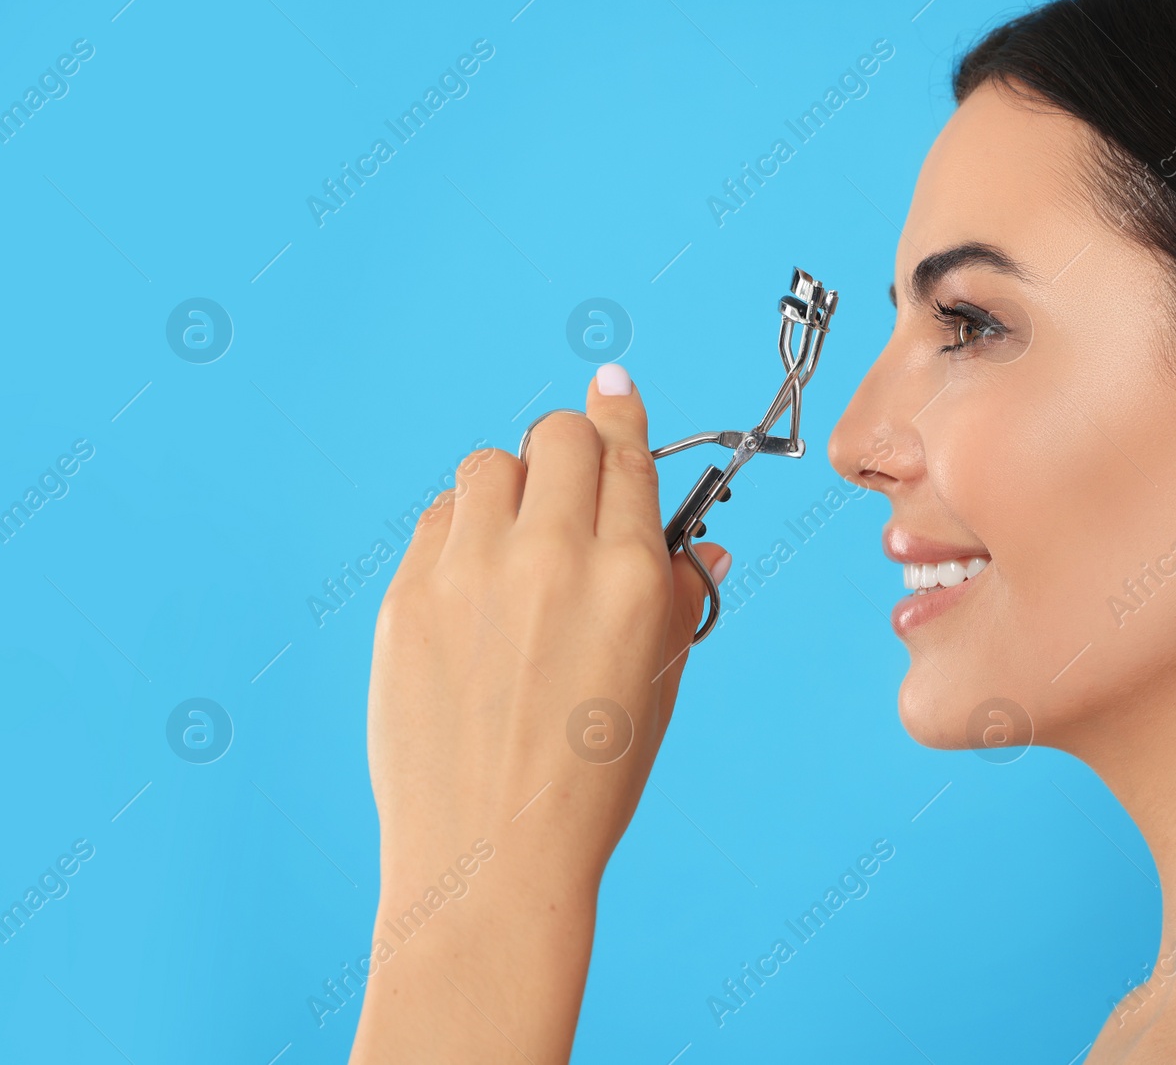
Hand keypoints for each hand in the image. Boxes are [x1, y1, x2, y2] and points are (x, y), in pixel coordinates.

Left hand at [351, 363, 727, 1062]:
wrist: (490, 858)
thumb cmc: (589, 783)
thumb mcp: (659, 687)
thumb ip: (679, 599)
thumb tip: (696, 545)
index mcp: (630, 578)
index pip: (625, 450)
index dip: (620, 410)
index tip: (613, 386)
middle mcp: (551, 558)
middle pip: (556, 434)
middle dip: (570, 447)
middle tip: (570, 485)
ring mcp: (470, 572)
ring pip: (489, 465)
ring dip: (511, 487)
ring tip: (516, 545)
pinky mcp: (409, 598)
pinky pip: (437, 520)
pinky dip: (460, 531)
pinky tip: (473, 585)